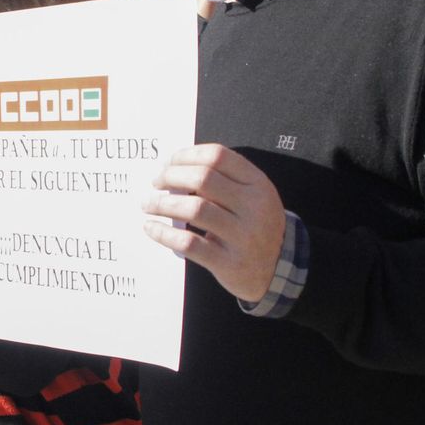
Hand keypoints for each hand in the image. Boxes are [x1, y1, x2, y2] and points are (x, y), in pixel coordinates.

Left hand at [142, 144, 285, 303]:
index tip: (167, 163)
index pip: (218, 156)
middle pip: (203, 179)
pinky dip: (164, 233)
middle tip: (155, 182)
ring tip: (148, 204)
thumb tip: (172, 167)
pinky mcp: (229, 262)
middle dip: (171, 176)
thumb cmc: (252, 224)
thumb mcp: (251, 196)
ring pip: (194, 209)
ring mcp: (243, 236)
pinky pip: (189, 243)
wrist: (277, 268)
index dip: (186, 156)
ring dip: (162, 204)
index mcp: (258, 184)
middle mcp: (254, 207)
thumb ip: (222, 179)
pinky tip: (151, 227)